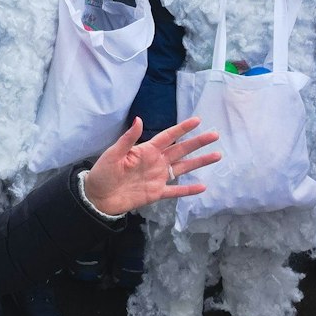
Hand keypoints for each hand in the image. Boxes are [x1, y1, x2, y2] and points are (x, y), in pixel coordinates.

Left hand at [83, 117, 221, 215]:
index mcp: (146, 150)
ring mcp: (157, 178)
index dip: (182, 128)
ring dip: (199, 162)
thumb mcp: (113, 154)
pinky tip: (203, 187)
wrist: (98, 197)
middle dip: (197, 142)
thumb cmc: (103, 172)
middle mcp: (155, 162)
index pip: (168, 136)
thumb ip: (128, 139)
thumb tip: (139, 119)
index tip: (197, 120)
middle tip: (215, 135)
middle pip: (181, 150)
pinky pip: (176, 190)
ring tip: (217, 155)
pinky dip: (189, 189)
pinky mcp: (156, 193)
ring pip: (183, 168)